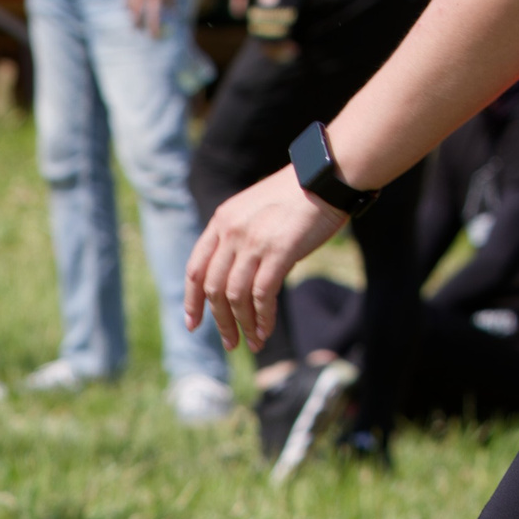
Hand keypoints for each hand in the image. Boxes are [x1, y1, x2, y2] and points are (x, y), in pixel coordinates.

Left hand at [184, 164, 348, 350]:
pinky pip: (261, 295)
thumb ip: (241, 241)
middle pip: (214, 288)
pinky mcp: (279, 251)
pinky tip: (266, 331)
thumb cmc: (297, 196)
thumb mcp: (255, 212)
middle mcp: (231, 232)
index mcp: (221, 221)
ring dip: (243, 325)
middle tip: (230, 343)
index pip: (196, 268)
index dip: (191, 301)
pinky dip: (262, 317)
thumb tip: (240, 283)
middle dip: (220, 321)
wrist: (327, 175)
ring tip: (252, 342)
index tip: (193, 324)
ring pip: (236, 297)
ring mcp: (253, 242)